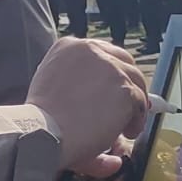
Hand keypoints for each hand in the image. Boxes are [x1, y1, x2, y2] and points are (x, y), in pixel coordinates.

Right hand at [27, 38, 149, 170]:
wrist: (43, 134)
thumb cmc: (41, 121)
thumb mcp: (52, 88)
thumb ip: (76, 83)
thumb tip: (102, 93)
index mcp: (68, 46)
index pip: (101, 52)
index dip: (110, 73)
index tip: (113, 90)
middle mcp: (90, 50)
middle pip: (123, 61)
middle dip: (127, 84)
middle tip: (128, 106)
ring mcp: (109, 67)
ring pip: (135, 82)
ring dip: (133, 105)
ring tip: (125, 127)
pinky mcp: (123, 87)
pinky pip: (140, 103)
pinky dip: (136, 120)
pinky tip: (127, 133)